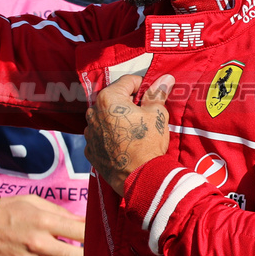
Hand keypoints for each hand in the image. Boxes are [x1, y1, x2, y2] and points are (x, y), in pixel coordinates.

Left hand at [84, 73, 172, 194]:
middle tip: (145, 114)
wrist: (138, 176)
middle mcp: (93, 112)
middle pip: (114, 99)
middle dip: (128, 103)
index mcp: (108, 98)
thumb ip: (157, 94)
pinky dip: (111, 136)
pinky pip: (101, 136)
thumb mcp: (157, 114)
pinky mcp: (90, 149)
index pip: (127, 81)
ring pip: (105, 118)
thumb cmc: (148, 141)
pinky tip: (124, 144)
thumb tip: (165, 79)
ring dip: (118, 119)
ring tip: (134, 131)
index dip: (143, 85)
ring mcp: (89, 132)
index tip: (152, 95)